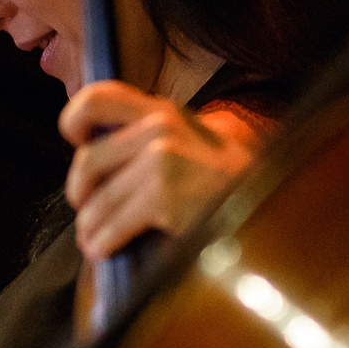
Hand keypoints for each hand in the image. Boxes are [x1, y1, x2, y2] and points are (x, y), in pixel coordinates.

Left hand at [59, 85, 265, 259]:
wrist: (274, 204)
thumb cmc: (230, 183)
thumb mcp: (194, 142)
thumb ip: (151, 139)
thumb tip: (96, 157)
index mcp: (163, 110)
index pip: (98, 97)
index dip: (74, 120)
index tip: (78, 144)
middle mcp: (160, 126)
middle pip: (87, 160)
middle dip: (80, 193)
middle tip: (88, 209)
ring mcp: (163, 159)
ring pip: (96, 200)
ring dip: (90, 227)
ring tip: (95, 240)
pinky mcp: (164, 196)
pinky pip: (110, 225)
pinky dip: (101, 244)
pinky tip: (106, 251)